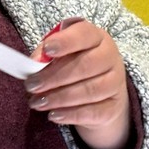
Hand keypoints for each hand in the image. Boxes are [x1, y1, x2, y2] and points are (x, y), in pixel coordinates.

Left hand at [24, 20, 131, 148]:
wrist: (101, 93)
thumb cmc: (74, 65)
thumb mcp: (60, 54)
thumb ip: (46, 55)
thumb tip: (35, 62)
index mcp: (95, 37)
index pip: (84, 34)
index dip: (65, 41)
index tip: (47, 49)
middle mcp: (110, 56)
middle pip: (85, 65)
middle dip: (54, 77)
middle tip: (32, 85)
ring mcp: (116, 82)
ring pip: (89, 91)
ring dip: (59, 98)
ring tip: (37, 102)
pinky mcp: (114, 106)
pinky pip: (93, 112)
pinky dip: (71, 114)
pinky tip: (54, 115)